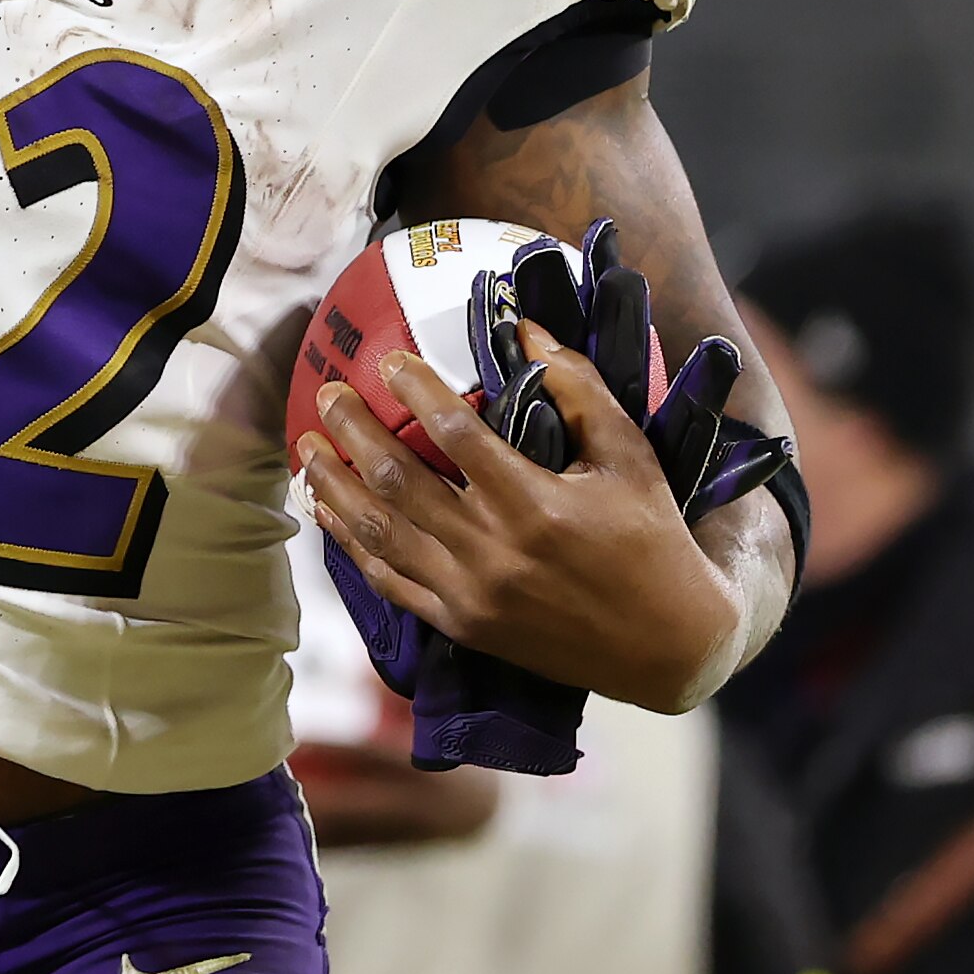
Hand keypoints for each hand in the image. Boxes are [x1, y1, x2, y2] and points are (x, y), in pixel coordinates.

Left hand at [295, 320, 745, 712]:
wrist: (667, 645)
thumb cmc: (651, 539)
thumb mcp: (628, 455)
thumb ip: (578, 388)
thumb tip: (525, 328)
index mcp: (535, 506)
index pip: (455, 436)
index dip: (415, 392)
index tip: (389, 360)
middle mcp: (493, 554)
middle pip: (400, 481)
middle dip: (353, 432)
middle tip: (327, 393)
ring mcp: (471, 596)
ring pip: (380, 535)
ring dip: (336, 486)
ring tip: (306, 446)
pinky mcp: (462, 626)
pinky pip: (390, 582)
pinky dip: (350, 546)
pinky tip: (328, 514)